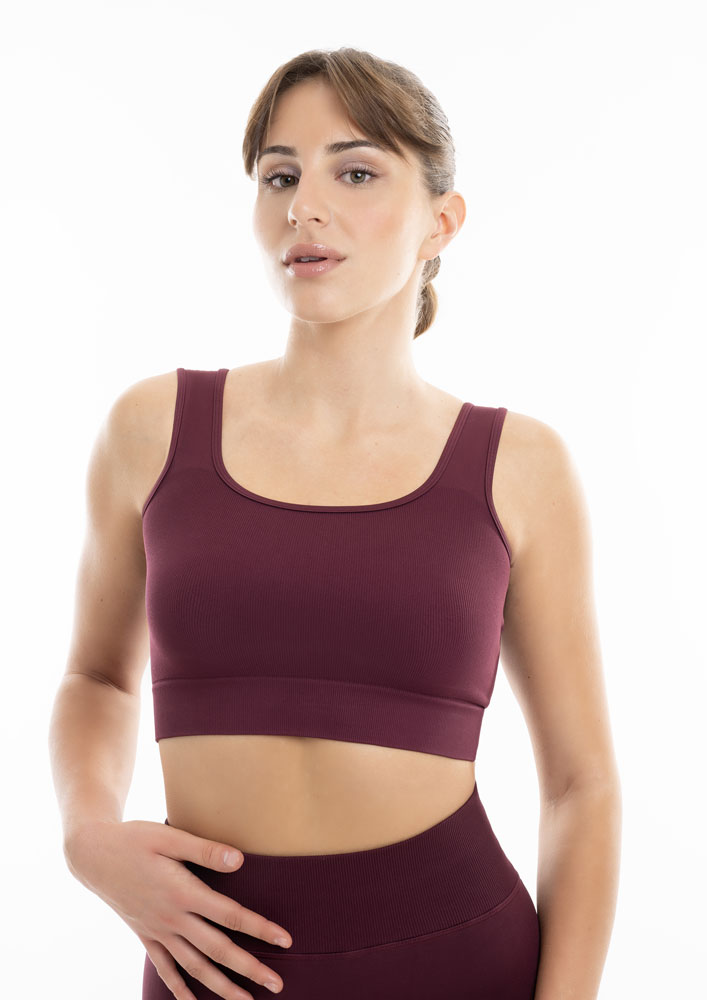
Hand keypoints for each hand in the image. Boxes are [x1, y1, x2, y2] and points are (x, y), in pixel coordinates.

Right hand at [65, 818, 291, 999]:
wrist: (92, 855)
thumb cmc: (134, 839)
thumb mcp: (169, 837)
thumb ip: (205, 850)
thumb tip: (240, 861)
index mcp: (183, 892)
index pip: (230, 916)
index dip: (260, 928)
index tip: (285, 940)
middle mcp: (172, 918)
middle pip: (217, 950)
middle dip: (249, 969)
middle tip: (278, 984)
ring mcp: (157, 931)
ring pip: (194, 967)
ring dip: (221, 987)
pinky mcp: (145, 935)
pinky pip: (165, 968)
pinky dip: (179, 987)